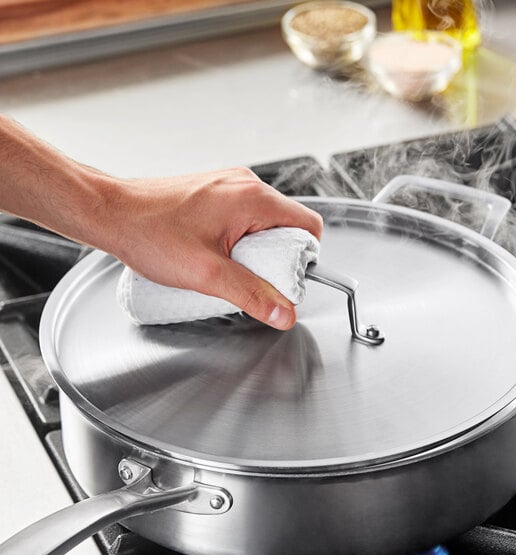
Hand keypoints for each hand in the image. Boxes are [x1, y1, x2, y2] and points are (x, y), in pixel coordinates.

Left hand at [102, 168, 322, 329]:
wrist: (111, 213)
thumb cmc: (150, 233)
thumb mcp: (207, 274)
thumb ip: (252, 295)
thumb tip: (284, 313)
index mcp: (252, 199)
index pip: (308, 225)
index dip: (304, 257)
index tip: (286, 279)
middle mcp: (244, 185)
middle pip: (288, 225)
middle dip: (278, 257)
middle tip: (254, 279)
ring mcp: (228, 185)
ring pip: (265, 222)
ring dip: (257, 249)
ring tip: (231, 269)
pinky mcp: (214, 192)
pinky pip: (244, 217)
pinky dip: (240, 238)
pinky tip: (218, 256)